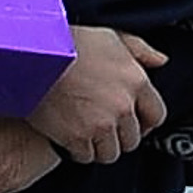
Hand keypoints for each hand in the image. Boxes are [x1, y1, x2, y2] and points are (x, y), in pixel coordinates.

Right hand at [28, 28, 168, 164]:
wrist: (32, 55)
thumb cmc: (67, 42)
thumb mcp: (110, 35)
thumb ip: (139, 49)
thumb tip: (160, 61)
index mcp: (136, 81)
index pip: (156, 115)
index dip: (145, 122)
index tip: (135, 123)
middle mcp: (123, 106)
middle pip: (133, 139)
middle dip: (120, 135)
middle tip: (104, 127)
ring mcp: (101, 125)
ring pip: (111, 153)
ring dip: (100, 146)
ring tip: (86, 133)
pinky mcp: (77, 138)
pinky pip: (85, 156)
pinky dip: (78, 150)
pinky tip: (70, 136)